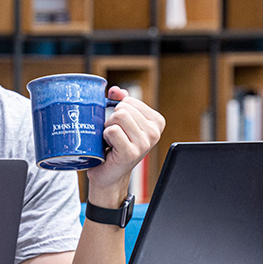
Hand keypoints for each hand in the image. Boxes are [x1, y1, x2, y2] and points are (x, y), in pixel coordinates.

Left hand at [85, 87, 163, 205]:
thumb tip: (117, 90)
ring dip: (108, 128)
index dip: (117, 111)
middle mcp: (154, 132)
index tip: (120, 127)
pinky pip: (112, 130)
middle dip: (111, 120)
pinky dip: (105, 137)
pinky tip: (110, 147)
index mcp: (157, 121)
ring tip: (112, 140)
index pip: (128, 100)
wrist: (109, 173)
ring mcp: (144, 143)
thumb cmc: (114, 145)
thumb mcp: (121, 120)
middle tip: (113, 136)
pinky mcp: (131, 152)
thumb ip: (121, 101)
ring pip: (118, 117)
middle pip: (122, 108)